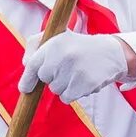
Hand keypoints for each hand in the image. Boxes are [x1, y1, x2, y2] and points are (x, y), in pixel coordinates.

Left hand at [17, 31, 135, 102]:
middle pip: (44, 79)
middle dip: (52, 77)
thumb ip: (35, 46)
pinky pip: (66, 98)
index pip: (33, 65)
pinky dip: (72, 93)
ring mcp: (75, 70)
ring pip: (55, 90)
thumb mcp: (56, 38)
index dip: (27, 79)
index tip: (25, 89)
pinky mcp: (85, 83)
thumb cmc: (77, 46)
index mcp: (55, 43)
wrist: (111, 53)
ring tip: (77, 72)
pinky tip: (82, 81)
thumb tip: (26, 65)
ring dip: (63, 86)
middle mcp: (64, 56)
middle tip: (67, 67)